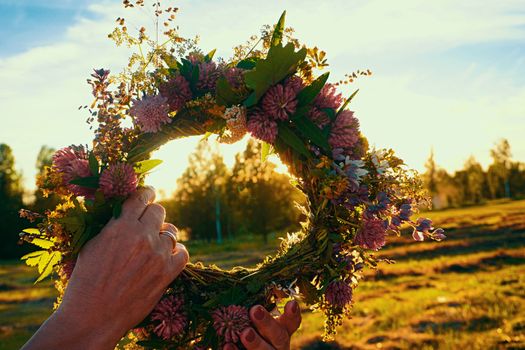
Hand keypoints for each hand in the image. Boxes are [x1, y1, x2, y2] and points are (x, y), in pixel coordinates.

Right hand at [22, 187, 188, 349]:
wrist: (93, 316)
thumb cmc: (86, 281)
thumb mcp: (92, 245)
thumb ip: (112, 226)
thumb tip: (125, 213)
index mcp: (121, 226)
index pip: (140, 198)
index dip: (146, 193)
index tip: (148, 194)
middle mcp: (143, 236)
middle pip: (159, 211)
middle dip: (153, 215)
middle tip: (148, 223)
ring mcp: (158, 254)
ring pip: (172, 231)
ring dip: (163, 235)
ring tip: (153, 245)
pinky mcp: (168, 273)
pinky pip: (183, 253)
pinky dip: (177, 252)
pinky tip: (168, 256)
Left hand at [224, 300, 301, 349]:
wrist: (245, 349)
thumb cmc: (251, 330)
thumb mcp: (255, 320)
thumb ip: (254, 308)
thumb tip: (236, 282)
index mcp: (281, 331)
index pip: (292, 322)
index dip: (293, 314)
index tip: (291, 303)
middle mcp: (277, 345)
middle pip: (279, 336)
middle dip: (268, 323)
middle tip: (255, 310)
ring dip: (256, 343)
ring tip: (245, 333)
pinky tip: (228, 346)